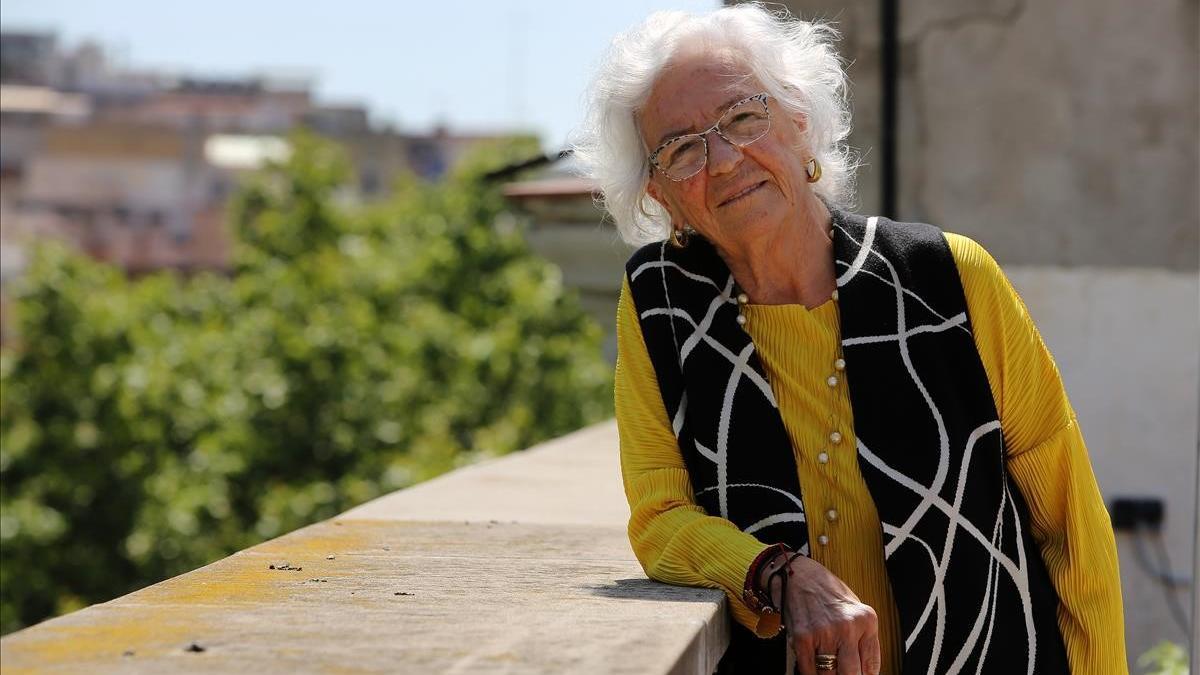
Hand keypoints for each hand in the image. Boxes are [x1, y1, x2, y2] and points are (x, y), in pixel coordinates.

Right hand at [759, 553, 880, 674]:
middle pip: (852, 674)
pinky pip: (809, 670)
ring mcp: (824, 633)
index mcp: (865, 620)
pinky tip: (815, 669)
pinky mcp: (803, 638)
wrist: (798, 576)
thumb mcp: (855, 611)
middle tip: (844, 673)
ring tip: (829, 669)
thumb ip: (863, 640)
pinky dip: (812, 674)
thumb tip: (866, 672)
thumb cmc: (828, 593)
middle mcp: (847, 627)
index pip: (872, 666)